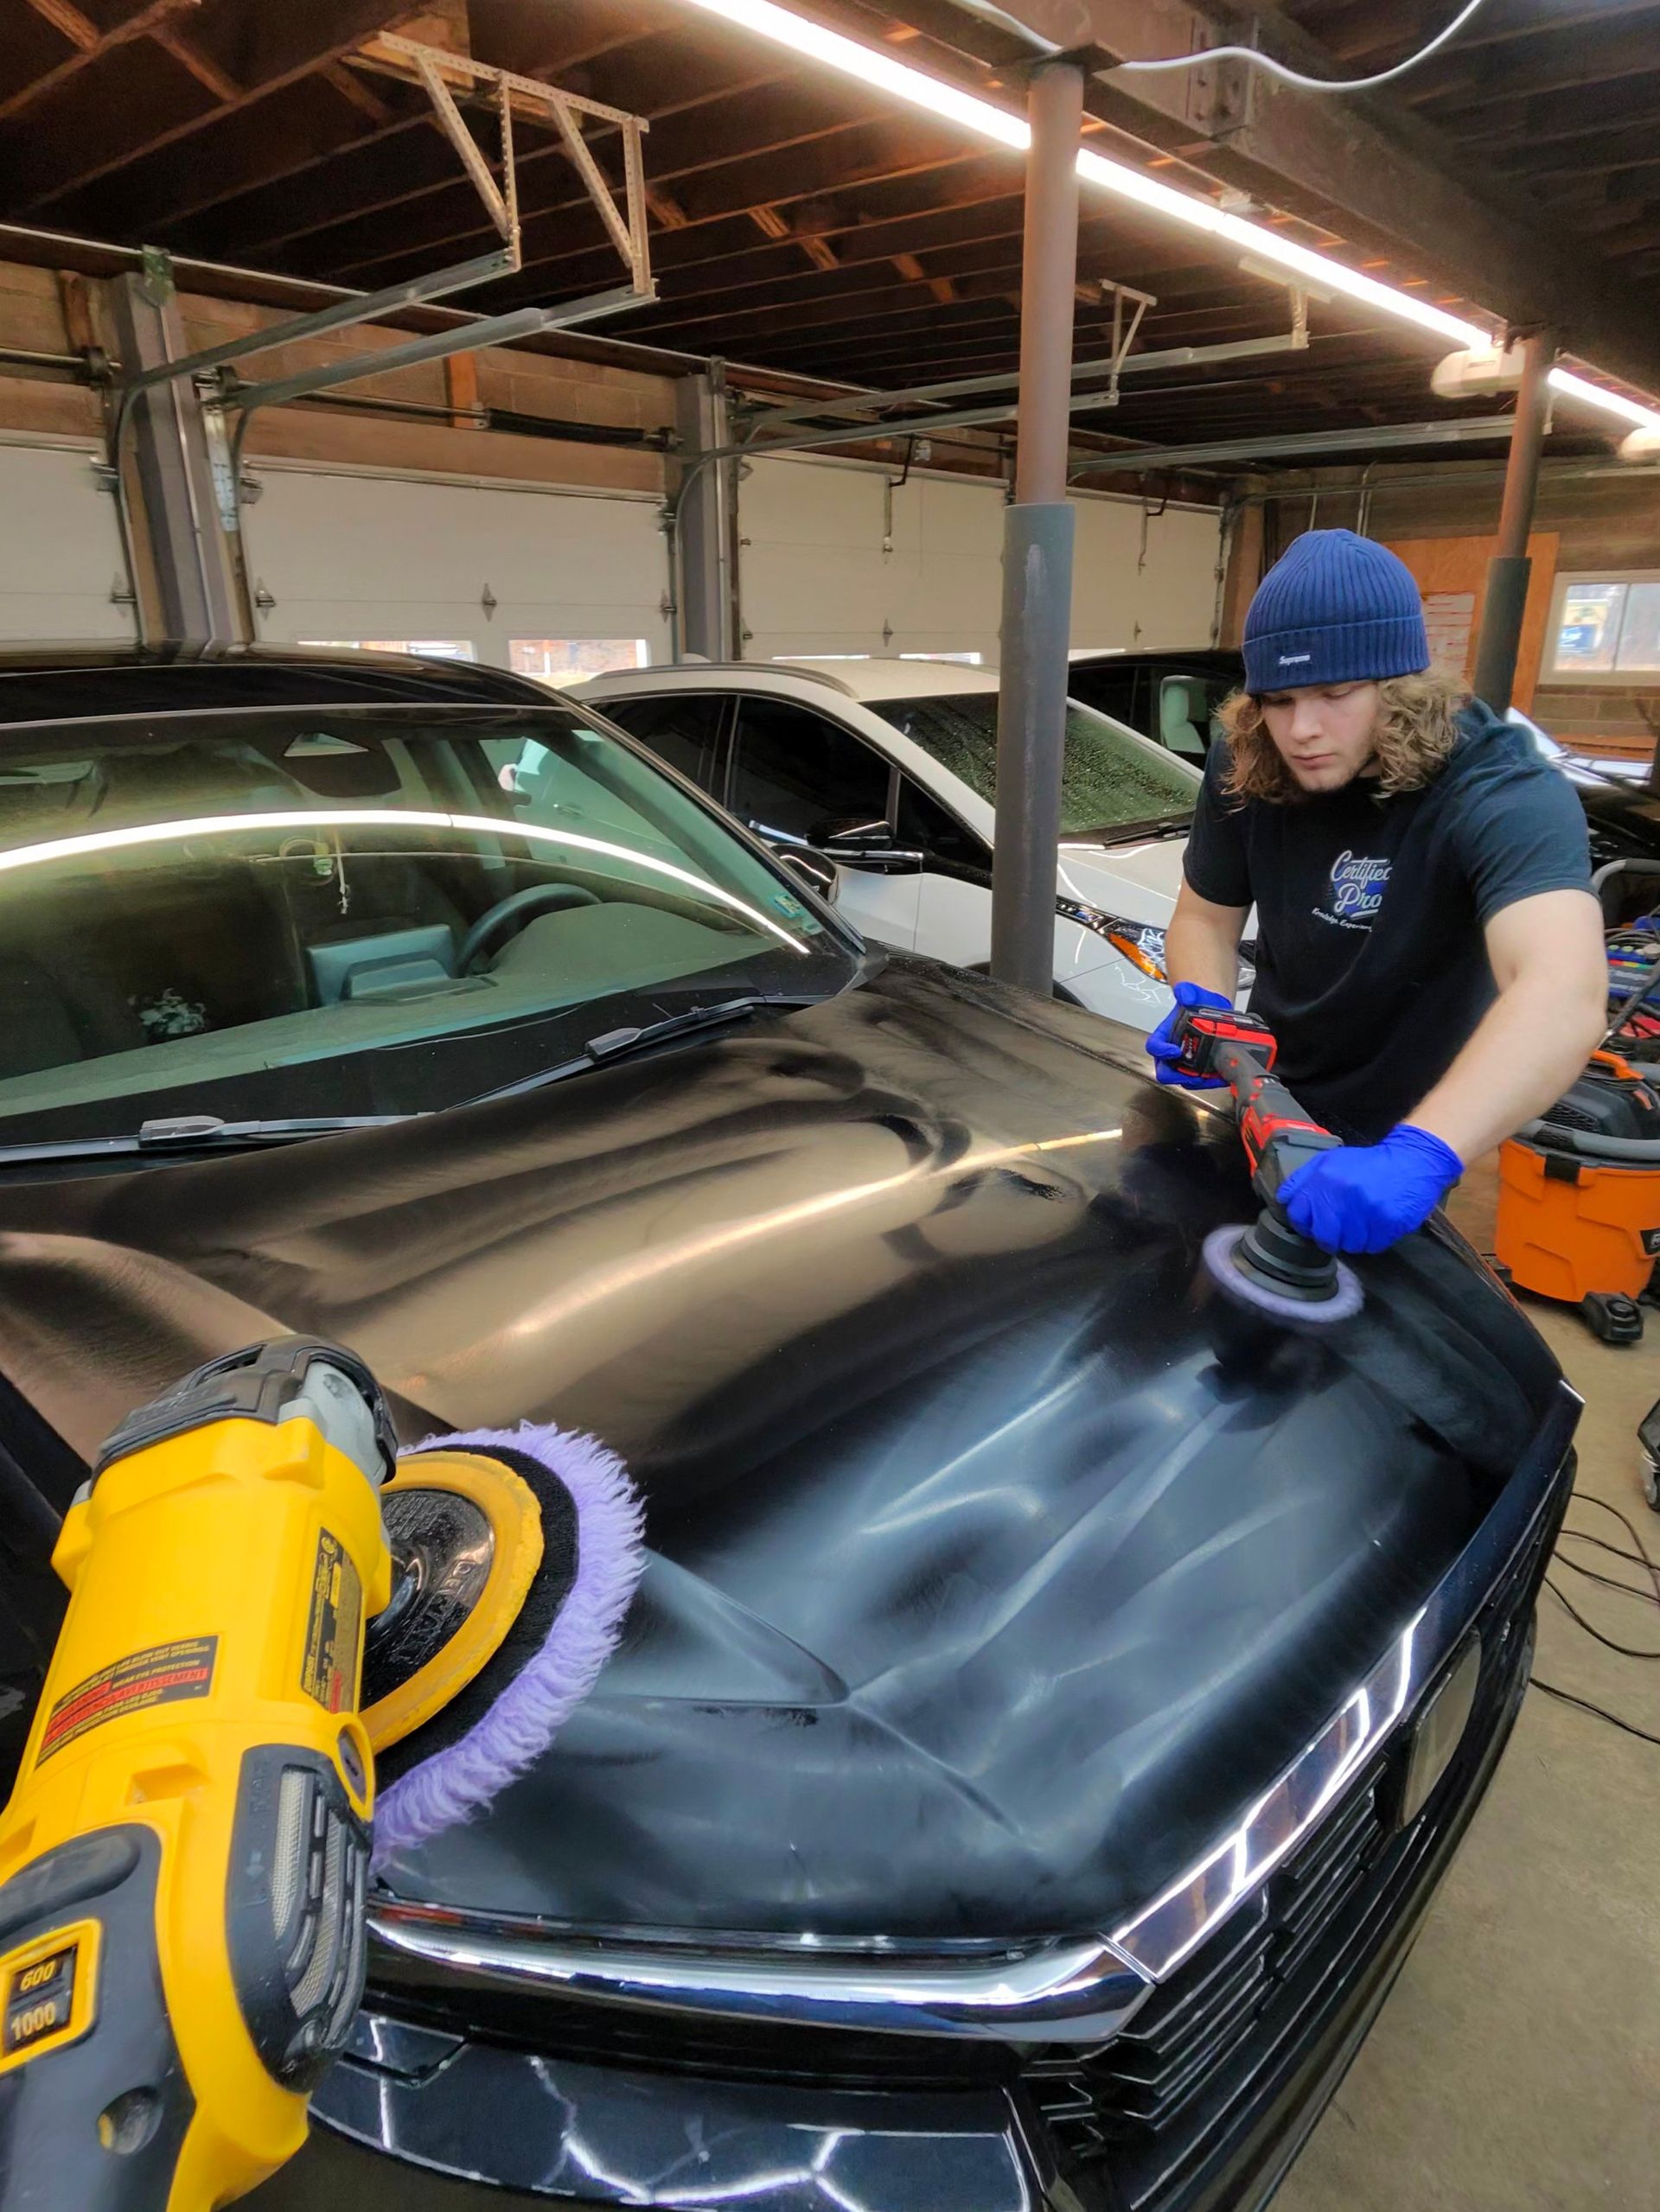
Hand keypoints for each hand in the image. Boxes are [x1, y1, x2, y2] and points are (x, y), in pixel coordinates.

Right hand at [1146, 980, 1232, 1089]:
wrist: (1212, 1010)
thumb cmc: (1196, 1006)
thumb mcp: (1191, 994)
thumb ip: (1186, 993)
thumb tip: (1184, 993)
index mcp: (1163, 1037)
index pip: (1154, 1047)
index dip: (1161, 1051)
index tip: (1174, 1050)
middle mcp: (1170, 1054)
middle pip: (1165, 1072)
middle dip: (1177, 1075)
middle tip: (1191, 1072)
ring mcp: (1185, 1064)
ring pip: (1185, 1080)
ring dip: (1197, 1080)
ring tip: (1210, 1075)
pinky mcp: (1201, 1070)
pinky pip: (1202, 1081)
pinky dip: (1212, 1081)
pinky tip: (1222, 1076)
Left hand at [1279, 1125, 1462, 1254]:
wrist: (1413, 1159)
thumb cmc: (1369, 1163)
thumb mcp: (1331, 1161)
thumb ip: (1304, 1179)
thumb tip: (1283, 1200)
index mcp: (1324, 1178)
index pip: (1298, 1215)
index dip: (1305, 1223)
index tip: (1314, 1224)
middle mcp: (1342, 1194)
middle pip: (1323, 1236)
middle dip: (1329, 1237)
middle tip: (1341, 1229)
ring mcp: (1366, 1209)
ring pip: (1349, 1245)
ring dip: (1354, 1239)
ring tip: (1363, 1223)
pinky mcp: (1388, 1222)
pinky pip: (1372, 1246)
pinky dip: (1374, 1240)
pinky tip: (1378, 1224)